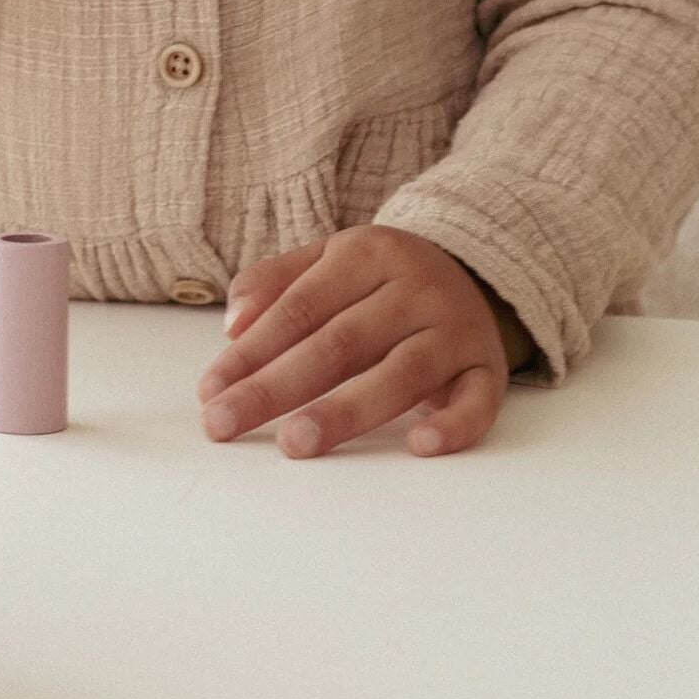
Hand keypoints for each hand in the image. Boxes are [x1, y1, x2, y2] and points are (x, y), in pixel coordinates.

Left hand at [195, 225, 524, 457]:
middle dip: (276, 387)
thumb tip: (232, 324)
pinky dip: (453, 424)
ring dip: (345, 411)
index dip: (251, 351)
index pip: (299, 308)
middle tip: (226, 423)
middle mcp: (414, 288)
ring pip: (400, 374)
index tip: (209, 390)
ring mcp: (455, 329)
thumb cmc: (381, 279)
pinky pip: (478, 400)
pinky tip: (419, 445)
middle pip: (338, 343)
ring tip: (295, 443)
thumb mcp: (328, 259)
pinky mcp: (488, 369)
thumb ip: (274, 282)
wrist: (476, 271)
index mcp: (366, 254)